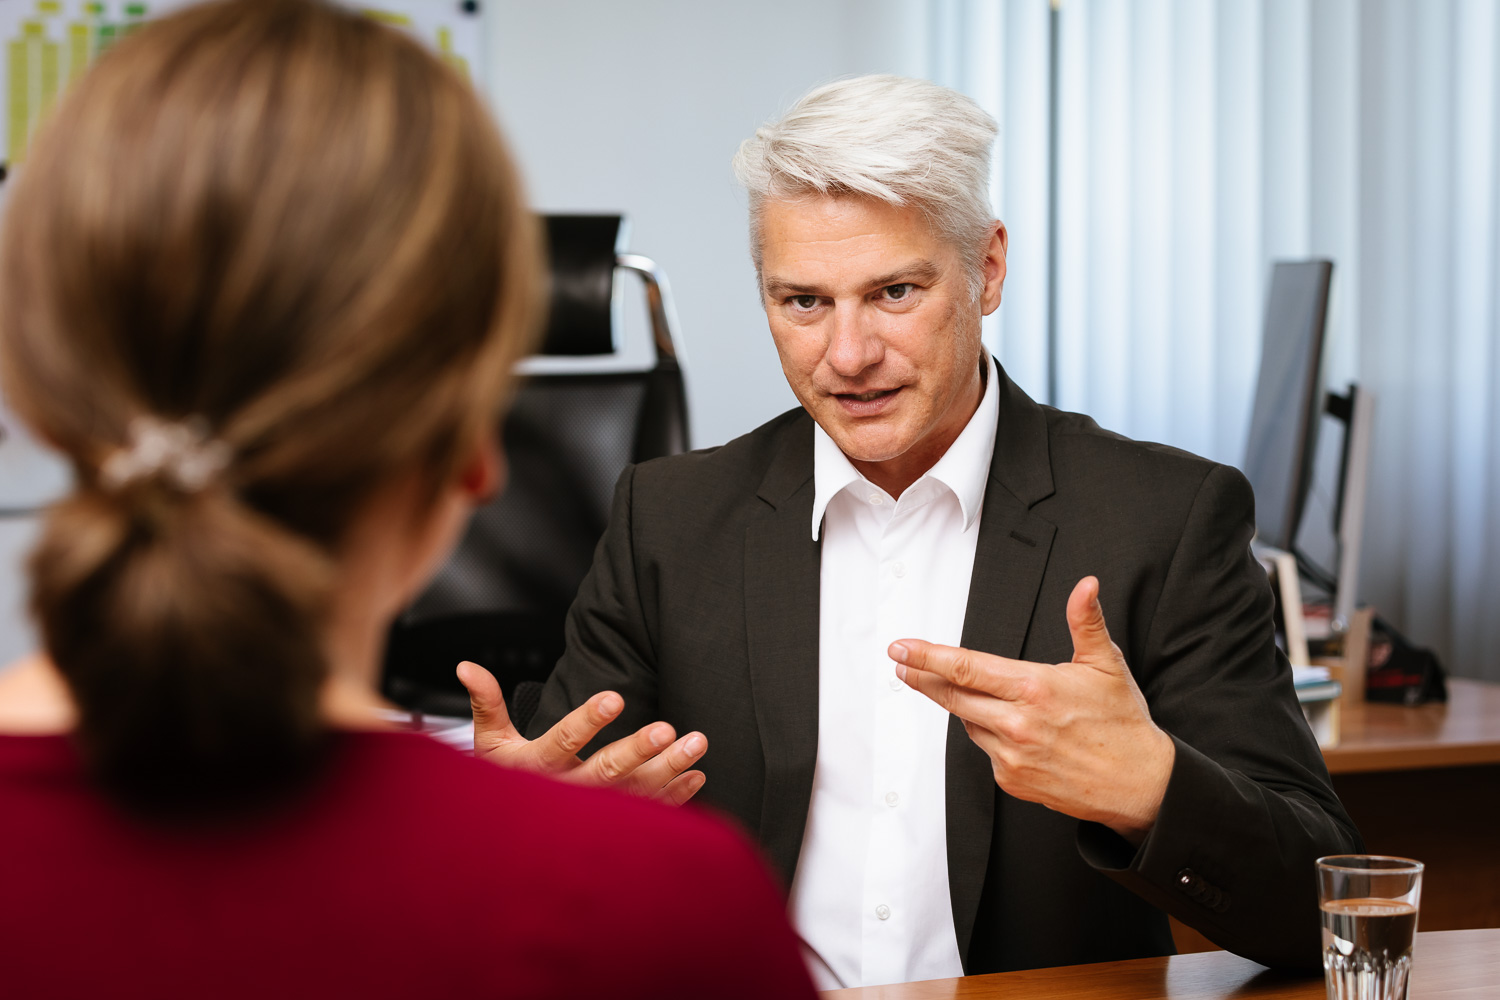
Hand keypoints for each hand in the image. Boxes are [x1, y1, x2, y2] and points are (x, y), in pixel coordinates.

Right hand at [456, 661, 707, 804]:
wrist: (510, 842)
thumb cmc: (502, 783)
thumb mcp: (490, 744)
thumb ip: (486, 704)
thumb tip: (466, 666)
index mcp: (535, 770)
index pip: (561, 742)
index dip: (587, 720)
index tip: (614, 697)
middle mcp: (566, 795)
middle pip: (604, 772)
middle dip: (637, 749)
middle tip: (666, 728)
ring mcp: (594, 815)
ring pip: (635, 793)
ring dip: (668, 769)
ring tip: (696, 743)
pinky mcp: (616, 828)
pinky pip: (649, 814)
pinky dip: (675, 797)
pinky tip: (696, 775)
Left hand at [889, 576, 1174, 843]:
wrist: (1140, 783)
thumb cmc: (1123, 722)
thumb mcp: (1106, 664)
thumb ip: (1086, 621)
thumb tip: (1086, 585)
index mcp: (1034, 688)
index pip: (965, 667)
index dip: (927, 657)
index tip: (901, 649)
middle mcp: (1017, 724)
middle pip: (953, 696)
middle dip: (923, 678)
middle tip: (902, 665)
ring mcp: (1012, 756)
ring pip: (969, 723)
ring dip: (965, 706)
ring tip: (978, 695)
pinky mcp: (1013, 780)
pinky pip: (986, 750)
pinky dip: (990, 735)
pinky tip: (1012, 729)